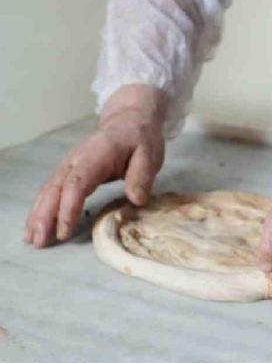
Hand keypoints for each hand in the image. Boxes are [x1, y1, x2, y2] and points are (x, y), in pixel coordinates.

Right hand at [24, 84, 166, 246]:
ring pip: (49, 191)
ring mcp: (70, 165)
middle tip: (38, 240)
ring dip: (38, 214)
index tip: (65, 230)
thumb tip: (136, 199)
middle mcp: (76, 160)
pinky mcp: (69, 172)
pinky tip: (37, 225)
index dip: (68, 208)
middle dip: (44, 215)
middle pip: (56, 189)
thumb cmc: (140, 139)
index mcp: (95, 155)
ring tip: (31, 238)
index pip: (77, 183)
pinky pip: (52, 191)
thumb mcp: (149, 154)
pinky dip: (42, 208)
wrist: (129, 121)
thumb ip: (142, 176)